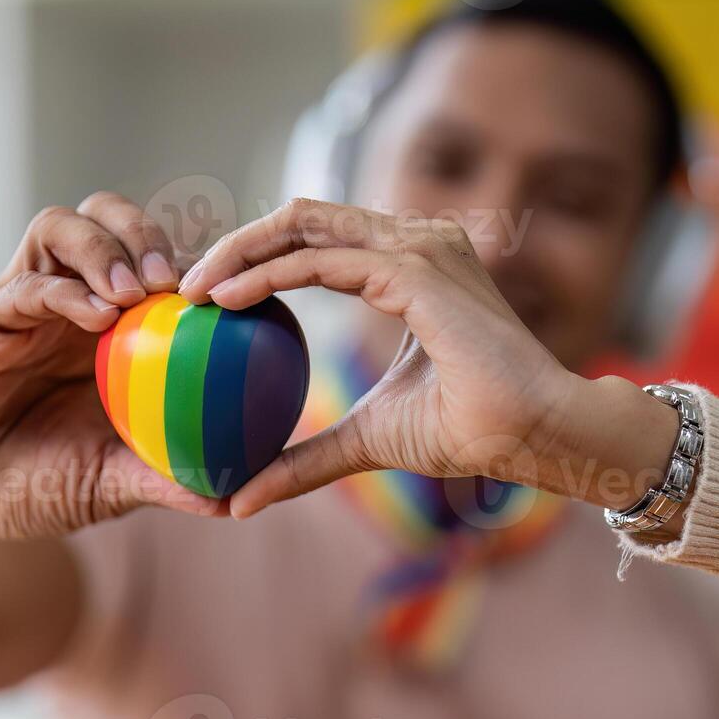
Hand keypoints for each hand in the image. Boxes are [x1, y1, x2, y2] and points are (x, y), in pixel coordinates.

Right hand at [0, 192, 219, 543]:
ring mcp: (20, 302)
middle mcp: (67, 302)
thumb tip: (236, 500)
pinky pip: (21, 285)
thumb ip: (163, 480)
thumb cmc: (28, 488)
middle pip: (110, 221)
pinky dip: (64, 291)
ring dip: (106, 247)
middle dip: (149, 233)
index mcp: (107, 331)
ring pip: (61, 227)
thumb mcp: (107, 486)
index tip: (234, 295)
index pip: (156, 265)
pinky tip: (97, 317)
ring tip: (139, 292)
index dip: (195, 265)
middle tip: (179, 284)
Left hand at [180, 199, 680, 517]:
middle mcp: (419, 241)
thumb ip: (308, 458)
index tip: (207, 298)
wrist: (536, 433)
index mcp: (413, 264)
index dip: (258, 257)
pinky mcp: (417, 268)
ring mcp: (420, 247)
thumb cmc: (471, 432)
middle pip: (304, 218)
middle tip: (183, 286)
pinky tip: (224, 300)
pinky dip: (267, 273)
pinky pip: (321, 259)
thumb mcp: (368, 440)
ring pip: (304, 223)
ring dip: (239, 250)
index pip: (318, 240)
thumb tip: (239, 501)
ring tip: (191, 289)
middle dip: (236, 242)